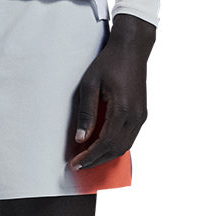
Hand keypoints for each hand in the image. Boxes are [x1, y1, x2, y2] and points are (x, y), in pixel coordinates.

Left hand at [69, 12, 157, 171]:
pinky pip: (129, 138)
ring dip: (105, 156)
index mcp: (122, 109)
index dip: (89, 156)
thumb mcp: (90, 84)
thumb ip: (86, 113)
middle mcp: (134, 116)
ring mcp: (140, 116)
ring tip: (88, 158)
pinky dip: (115, 147)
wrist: (131, 50)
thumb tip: (81, 137)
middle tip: (79, 165)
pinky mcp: (140, 114)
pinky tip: (102, 147)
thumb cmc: (109, 63)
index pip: (105, 143)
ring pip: (124, 146)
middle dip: (96, 160)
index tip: (76, 163)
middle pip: (115, 149)